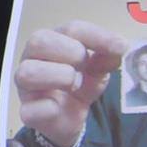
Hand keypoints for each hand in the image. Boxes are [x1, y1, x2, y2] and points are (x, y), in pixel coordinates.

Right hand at [14, 21, 126, 146]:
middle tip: (85, 66)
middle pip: (40, 40)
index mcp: (52, 41)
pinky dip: (49, 108)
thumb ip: (108, 57)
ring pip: (28, 72)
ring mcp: (25, 85)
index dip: (97, 36)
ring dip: (59, 77)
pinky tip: (59, 107)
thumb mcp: (98, 69)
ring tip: (74, 85)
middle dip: (71, 52)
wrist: (70, 117)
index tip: (120, 47)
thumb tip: (119, 47)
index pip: (71, 29)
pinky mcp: (26, 111)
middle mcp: (32, 58)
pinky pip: (30, 109)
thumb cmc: (79, 85)